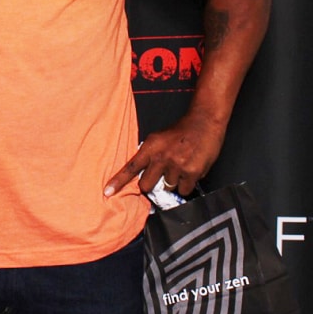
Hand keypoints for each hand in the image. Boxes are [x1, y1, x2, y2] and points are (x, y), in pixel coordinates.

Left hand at [103, 111, 224, 198]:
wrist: (205, 121)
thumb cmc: (182, 131)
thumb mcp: (159, 138)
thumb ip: (150, 155)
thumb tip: (142, 174)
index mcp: (150, 147)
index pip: (130, 167)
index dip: (118, 182)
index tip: (107, 192)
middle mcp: (161, 157)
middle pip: (146, 186)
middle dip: (152, 184)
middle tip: (161, 175)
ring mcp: (177, 166)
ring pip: (168, 188)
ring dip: (173, 182)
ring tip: (181, 166)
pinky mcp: (192, 172)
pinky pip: (185, 190)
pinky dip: (187, 184)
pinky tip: (191, 170)